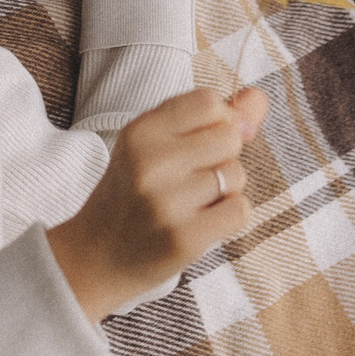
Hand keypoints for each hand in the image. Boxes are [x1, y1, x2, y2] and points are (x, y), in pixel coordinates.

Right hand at [45, 87, 268, 319]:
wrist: (95, 258)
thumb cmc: (133, 195)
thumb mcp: (157, 146)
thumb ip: (210, 119)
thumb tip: (259, 97)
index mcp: (141, 131)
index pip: (209, 102)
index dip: (218, 121)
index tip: (200, 144)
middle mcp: (150, 161)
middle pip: (230, 136)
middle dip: (223, 157)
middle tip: (190, 179)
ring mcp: (166, 201)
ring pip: (236, 175)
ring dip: (225, 191)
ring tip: (190, 204)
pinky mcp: (183, 238)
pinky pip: (240, 210)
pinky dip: (230, 217)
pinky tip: (202, 223)